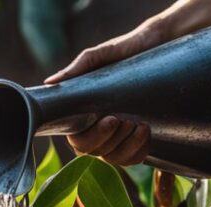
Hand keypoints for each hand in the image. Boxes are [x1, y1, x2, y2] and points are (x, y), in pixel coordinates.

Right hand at [44, 24, 168, 165]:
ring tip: (140, 125)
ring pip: (114, 159)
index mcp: (83, 113)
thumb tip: (50, 83)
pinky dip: (139, 150)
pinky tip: (146, 131)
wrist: (160, 42)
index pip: (78, 141)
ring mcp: (117, 136)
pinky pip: (133, 159)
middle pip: (94, 153)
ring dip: (127, 146)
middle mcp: (97, 128)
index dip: (92, 137)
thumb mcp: (103, 54)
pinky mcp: (137, 139)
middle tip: (126, 119)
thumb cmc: (127, 48)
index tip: (110, 119)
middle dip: (111, 140)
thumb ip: (78, 67)